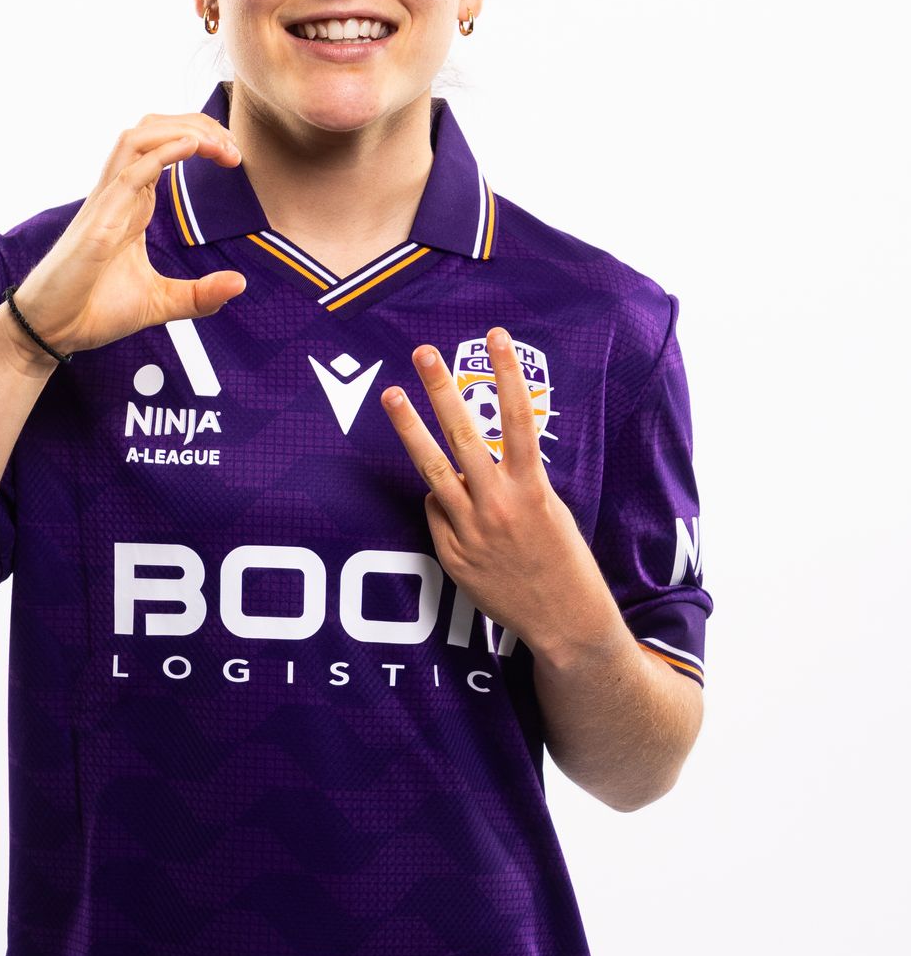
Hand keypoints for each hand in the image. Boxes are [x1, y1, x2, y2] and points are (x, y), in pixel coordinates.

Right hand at [8, 114, 247, 360]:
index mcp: (133, 203)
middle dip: (196, 124)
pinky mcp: (98, 222)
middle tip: (232, 146)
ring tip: (216, 143)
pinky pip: (128, 174)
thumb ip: (200, 295)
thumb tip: (239, 283)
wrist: (54, 332)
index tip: (234, 156)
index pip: (164, 146)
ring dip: (180, 130)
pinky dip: (161, 153)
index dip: (201, 138)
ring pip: (137, 139)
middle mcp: (118, 193)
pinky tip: (191, 146)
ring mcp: (105, 203)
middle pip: (152, 129)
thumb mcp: (160, 303)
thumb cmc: (95, 310)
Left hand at [380, 330, 613, 656]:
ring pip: (432, 470)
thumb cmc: (561, 558)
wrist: (563, 619)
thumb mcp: (551, 509)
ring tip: (391, 394)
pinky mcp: (452, 555)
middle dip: (443, 390)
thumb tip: (469, 464)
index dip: (508, 374)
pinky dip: (442, 504)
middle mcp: (499, 504)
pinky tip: (460, 515)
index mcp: (532, 488)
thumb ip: (514, 481)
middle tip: (424, 353)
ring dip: (410, 428)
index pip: (519, 418)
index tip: (497, 336)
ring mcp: (470, 530)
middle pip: (464, 436)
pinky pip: (436, 512)